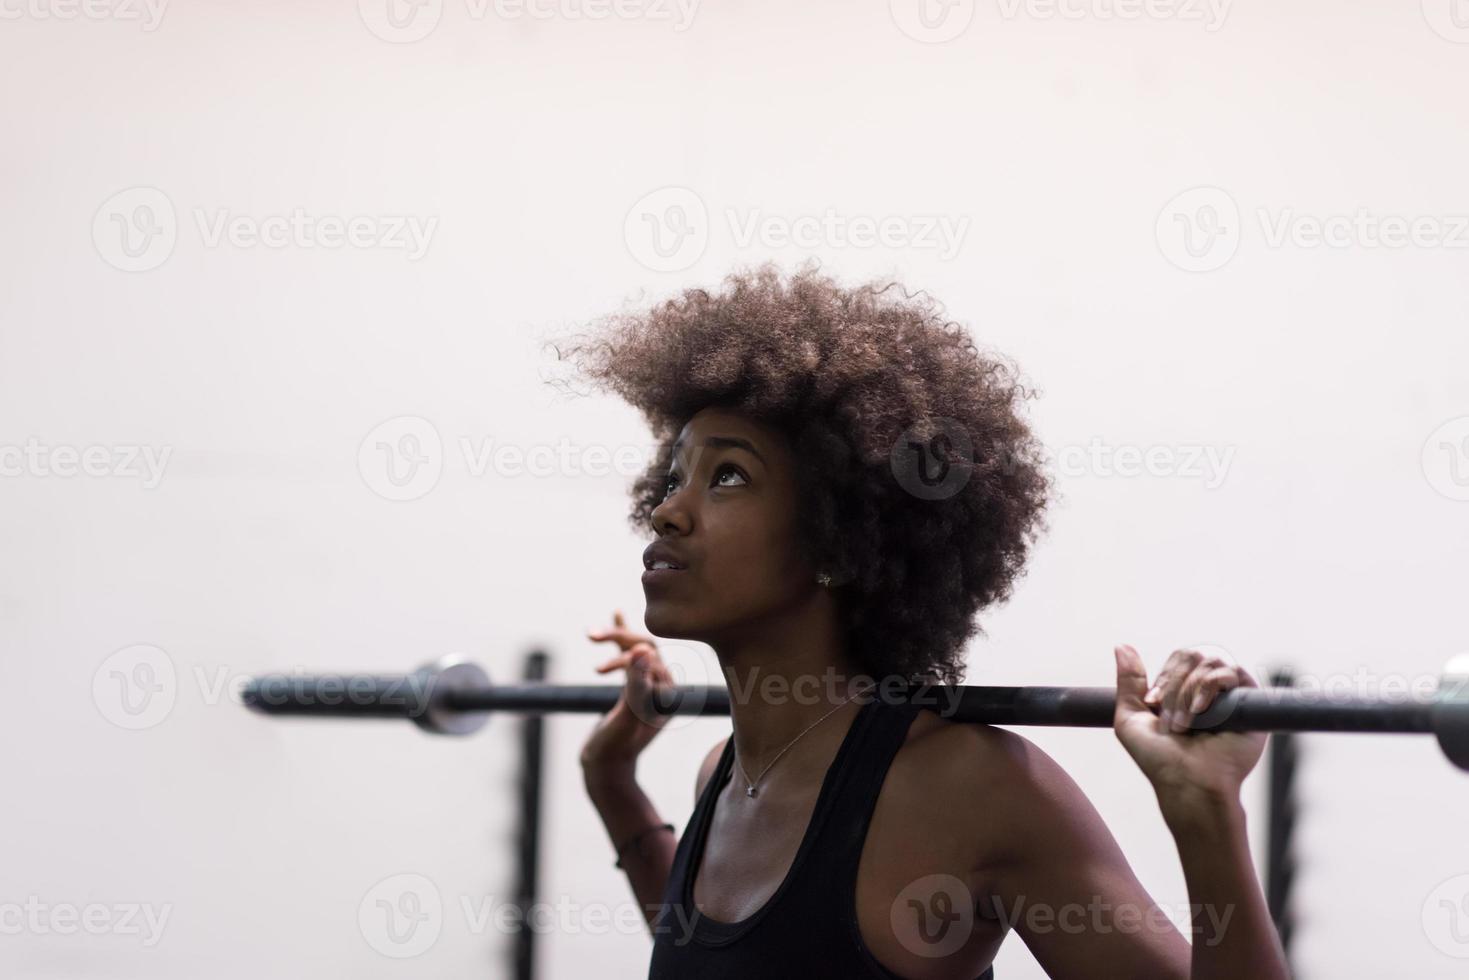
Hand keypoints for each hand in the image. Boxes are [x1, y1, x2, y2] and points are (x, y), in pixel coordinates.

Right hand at [579, 610, 675, 773]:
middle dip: (619, 638)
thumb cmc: (616, 748)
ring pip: (635, 649)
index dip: (626, 658)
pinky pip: (629, 656)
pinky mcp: (632, 688)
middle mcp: (662, 688)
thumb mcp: (625, 716)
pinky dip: (620, 637)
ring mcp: (648, 687)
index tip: (600, 672)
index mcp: (668, 694)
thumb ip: (636, 684)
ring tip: (591, 633)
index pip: (652, 658)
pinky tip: (616, 615)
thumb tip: (644, 648)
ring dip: (615, 637)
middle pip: (645, 648)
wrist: (605, 770)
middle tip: (591, 635)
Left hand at [1112, 644, 1265, 807]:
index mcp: (1185, 691)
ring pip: (1209, 661)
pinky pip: (1231, 672)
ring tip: (1186, 723)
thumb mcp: (1130, 718)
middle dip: (1174, 685)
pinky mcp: (1250, 703)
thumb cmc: (1160, 759)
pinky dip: (1208, 688)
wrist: (1187, 783)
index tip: (1153, 704)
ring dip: (1188, 692)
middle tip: (1170, 719)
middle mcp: (1209, 690)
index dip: (1165, 676)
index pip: (1179, 659)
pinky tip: (1201, 711)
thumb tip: (1121, 646)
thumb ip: (1128, 681)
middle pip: (1192, 656)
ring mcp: (1230, 695)